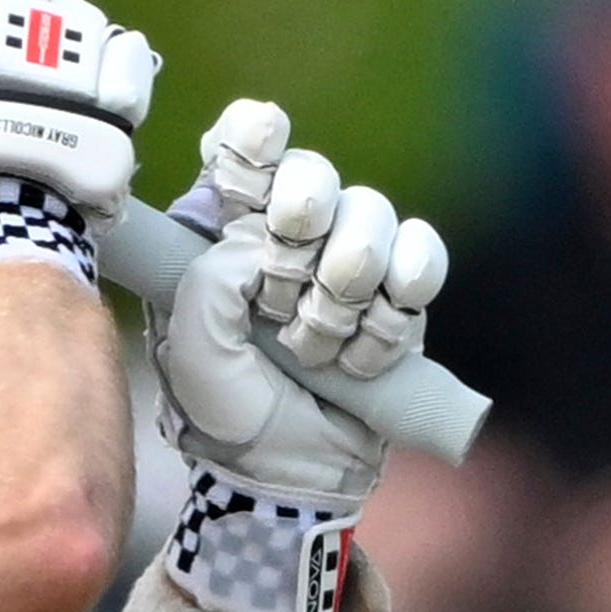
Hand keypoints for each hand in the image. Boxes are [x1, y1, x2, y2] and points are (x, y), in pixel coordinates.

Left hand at [149, 100, 448, 611]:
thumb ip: (207, 284)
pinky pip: (421, 260)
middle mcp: (286, 229)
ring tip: (310, 351)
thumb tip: (256, 247)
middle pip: (312, 175)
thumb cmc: (223, 408)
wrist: (286, 474)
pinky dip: (390, 313)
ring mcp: (348, 254)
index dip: (255, 137)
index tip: (258, 138)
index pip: (241, 148)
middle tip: (278, 294)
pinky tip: (359, 356)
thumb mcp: (190, 350)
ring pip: (371, 215)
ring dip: (340, 294)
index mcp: (221, 229)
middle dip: (298, 230)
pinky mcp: (402, 292)